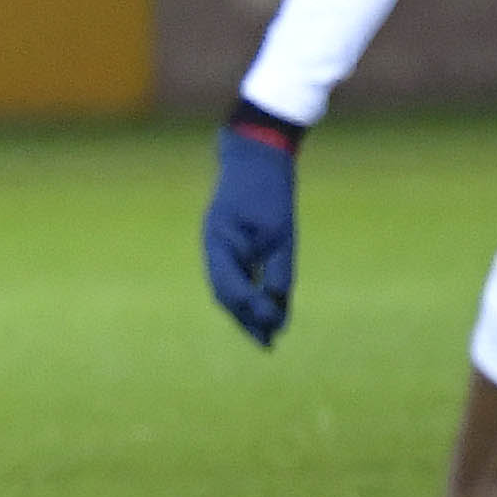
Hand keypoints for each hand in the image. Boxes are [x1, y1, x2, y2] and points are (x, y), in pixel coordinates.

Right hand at [202, 104, 303, 345]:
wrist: (256, 153)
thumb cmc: (270, 191)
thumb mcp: (282, 234)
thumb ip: (279, 273)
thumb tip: (279, 311)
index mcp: (221, 243)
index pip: (233, 290)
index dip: (253, 314)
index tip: (273, 333)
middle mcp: (214, 247)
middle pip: (226, 294)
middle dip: (246, 320)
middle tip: (268, 344)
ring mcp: (217, 243)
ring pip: (227, 286)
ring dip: (244, 309)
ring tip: (265, 332)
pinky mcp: (227, 239)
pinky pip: (233, 273)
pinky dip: (246, 290)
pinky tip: (262, 302)